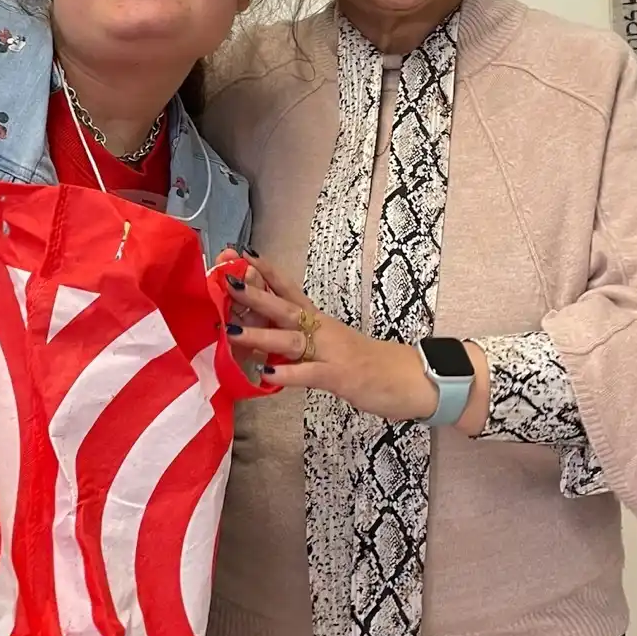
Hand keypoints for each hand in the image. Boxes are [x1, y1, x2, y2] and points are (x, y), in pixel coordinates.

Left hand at [225, 256, 441, 419]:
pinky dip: (289, 373)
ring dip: (261, 335)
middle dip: (253, 294)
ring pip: (292, 339)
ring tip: (232, 330)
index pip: (288, 290)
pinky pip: (311, 373)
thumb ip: (298, 340)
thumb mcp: (327, 347)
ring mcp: (332, 352)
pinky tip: (267, 374)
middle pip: (284, 307)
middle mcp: (323, 330)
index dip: (263, 274)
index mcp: (319, 321)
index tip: (238, 256)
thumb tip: (263, 334)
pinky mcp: (340, 376)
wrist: (411, 379)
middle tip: (225, 280)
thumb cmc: (366, 363)